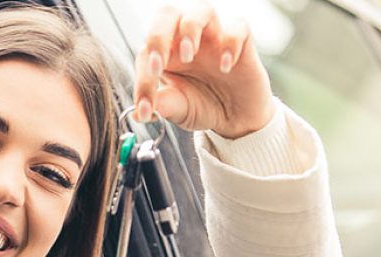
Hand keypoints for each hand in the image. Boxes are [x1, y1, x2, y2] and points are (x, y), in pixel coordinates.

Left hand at [133, 4, 274, 138]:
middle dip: (158, 36)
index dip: (143, 80)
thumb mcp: (179, 110)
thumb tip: (139, 113)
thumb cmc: (203, 106)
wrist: (236, 120)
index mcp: (165, 52)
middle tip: (159, 65)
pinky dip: (230, 43)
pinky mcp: (241, 43)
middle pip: (167, 14)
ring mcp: (214, 37)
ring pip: (202, 9)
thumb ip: (163, 106)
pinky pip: (238, 26)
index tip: (146, 108)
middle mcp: (187, 39)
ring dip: (190, 28)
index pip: (146, 52)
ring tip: (189, 56)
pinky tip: (226, 67)